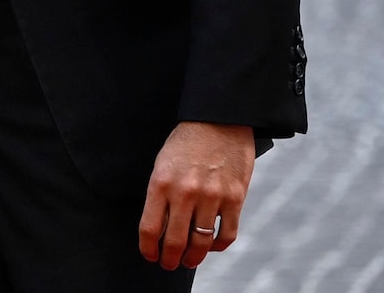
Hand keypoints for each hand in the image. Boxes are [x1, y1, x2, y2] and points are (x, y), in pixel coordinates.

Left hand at [138, 121, 254, 269]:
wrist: (218, 120)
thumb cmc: (186, 143)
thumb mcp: (162, 164)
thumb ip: (160, 195)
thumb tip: (160, 228)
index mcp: (161, 182)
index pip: (150, 228)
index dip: (148, 249)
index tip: (149, 256)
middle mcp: (185, 192)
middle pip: (175, 241)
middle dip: (169, 259)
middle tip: (168, 264)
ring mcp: (212, 196)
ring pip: (200, 243)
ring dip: (192, 258)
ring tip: (188, 261)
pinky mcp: (235, 198)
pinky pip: (226, 235)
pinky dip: (217, 246)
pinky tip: (210, 246)